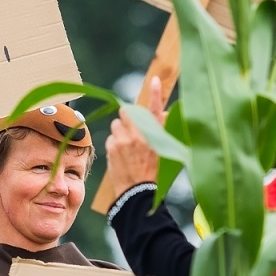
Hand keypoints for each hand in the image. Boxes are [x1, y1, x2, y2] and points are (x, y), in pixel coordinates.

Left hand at [104, 76, 164, 195]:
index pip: (155, 109)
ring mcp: (123, 140)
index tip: (154, 81)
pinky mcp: (112, 148)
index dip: (155, 94)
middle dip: (128, 117)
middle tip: (132, 129)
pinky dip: (115, 143)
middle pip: (127, 112)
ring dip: (120, 131)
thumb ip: (163, 130)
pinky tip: (121, 155)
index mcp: (155, 135)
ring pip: (116, 124)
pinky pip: (111, 138)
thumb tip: (163, 114)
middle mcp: (139, 134)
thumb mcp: (164, 152)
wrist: (137, 194)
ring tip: (127, 146)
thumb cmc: (153, 174)